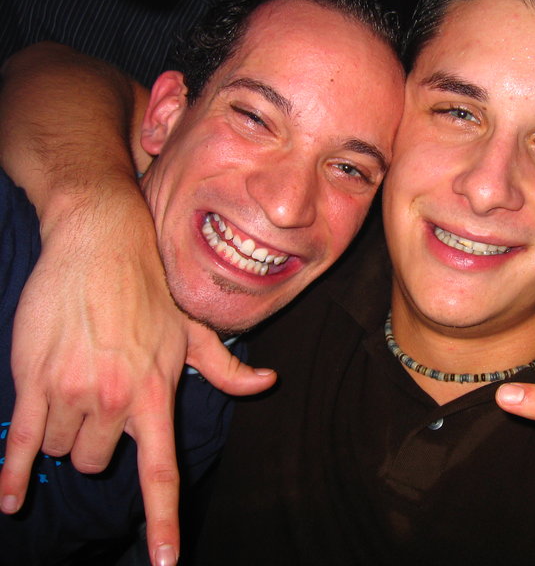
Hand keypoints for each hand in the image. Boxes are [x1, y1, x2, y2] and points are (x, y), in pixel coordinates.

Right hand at [0, 196, 275, 565]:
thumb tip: (266, 384)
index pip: (160, 472)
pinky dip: (12, 473)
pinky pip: (22, 442)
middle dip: (101, 442)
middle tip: (104, 400)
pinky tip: (7, 497)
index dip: (162, 521)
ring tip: (77, 384)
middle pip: (101, 462)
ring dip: (69, 431)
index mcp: (156, 395)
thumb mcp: (194, 330)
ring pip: (65, 450)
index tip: (161, 561)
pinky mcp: (35, 380)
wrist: (102, 243)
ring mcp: (73, 393)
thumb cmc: (152, 289)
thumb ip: (225, 368)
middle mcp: (116, 401)